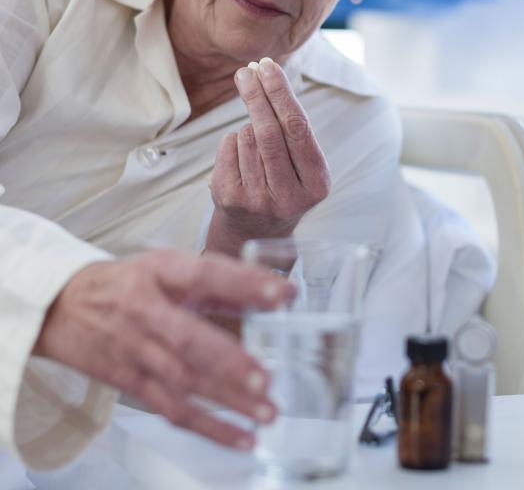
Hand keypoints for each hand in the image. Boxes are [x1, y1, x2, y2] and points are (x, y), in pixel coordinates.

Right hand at [33, 248, 294, 449]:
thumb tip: (270, 295)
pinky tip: (240, 437)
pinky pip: (170, 408)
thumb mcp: (169, 266)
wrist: (60, 305)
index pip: (207, 274)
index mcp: (162, 271)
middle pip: (188, 339)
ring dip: (225, 400)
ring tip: (265, 412)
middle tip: (265, 377)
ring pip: (182, 380)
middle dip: (228, 360)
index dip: (246, 283)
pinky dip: (207, 426)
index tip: (284, 293)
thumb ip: (218, 281)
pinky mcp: (129, 381)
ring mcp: (135, 350)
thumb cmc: (127, 282)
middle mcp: (147, 311)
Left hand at [206, 58, 330, 254]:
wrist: (256, 229)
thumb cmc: (284, 183)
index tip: (268, 66)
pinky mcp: (230, 199)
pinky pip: (229, 147)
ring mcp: (257, 199)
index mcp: (316, 183)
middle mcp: (288, 196)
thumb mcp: (303, 164)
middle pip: (269, 131)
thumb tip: (267, 74)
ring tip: (256, 144)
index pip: (297, 128)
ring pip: (247, 136)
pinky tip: (242, 157)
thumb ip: (293, 129)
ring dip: (248, 127)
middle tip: (247, 70)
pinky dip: (233, 141)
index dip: (281, 93)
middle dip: (257, 95)